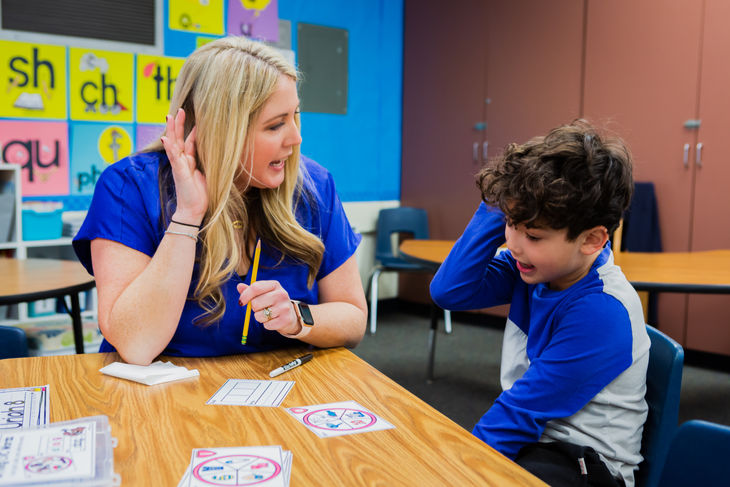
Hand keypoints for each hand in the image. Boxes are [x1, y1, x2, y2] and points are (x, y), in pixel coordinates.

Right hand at [160, 108, 207, 223]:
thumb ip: (209, 165)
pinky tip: (166, 139)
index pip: (189, 142)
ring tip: (170, 117)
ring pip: (174, 144)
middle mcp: (182, 162)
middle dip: (179, 124)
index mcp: (189, 162)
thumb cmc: (201, 195)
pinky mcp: (179, 172)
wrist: (193, 210)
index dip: (191, 130)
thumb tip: (221, 157)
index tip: (194, 118)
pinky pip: (173, 158)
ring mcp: (179, 166)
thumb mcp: (208, 176)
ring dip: (172, 130)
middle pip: (179, 139)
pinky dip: (169, 148)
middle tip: (180, 110)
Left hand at [237, 281, 300, 335]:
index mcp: (275, 285)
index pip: (255, 287)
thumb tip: (239, 286)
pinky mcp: (286, 320)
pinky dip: (266, 325)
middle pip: (255, 303)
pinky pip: (266, 325)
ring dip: (259, 317)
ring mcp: (285, 307)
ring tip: (267, 314)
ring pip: (259, 316)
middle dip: (254, 308)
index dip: (245, 296)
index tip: (241, 302)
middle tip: (261, 308)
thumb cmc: (272, 302)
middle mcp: (282, 294)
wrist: (290, 315)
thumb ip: (251, 290)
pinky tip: (273, 320)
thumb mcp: (264, 293)